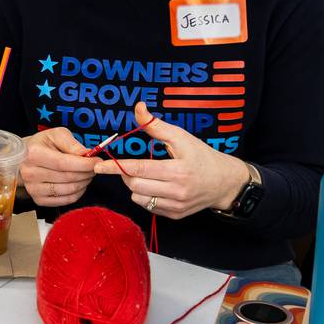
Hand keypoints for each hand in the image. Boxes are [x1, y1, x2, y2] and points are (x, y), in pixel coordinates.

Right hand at [20, 127, 96, 206]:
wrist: (25, 158)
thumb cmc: (43, 145)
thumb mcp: (56, 135)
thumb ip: (71, 143)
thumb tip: (87, 154)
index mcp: (33, 154)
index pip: (63, 163)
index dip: (84, 164)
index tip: (97, 162)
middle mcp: (30, 173)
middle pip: (68, 177)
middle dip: (86, 173)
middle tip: (94, 167)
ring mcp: (33, 189)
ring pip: (68, 190)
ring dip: (84, 183)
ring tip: (87, 174)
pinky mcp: (38, 200)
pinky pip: (66, 200)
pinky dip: (78, 193)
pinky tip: (79, 184)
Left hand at [94, 102, 250, 219]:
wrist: (226, 183)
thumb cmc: (201, 156)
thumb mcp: (181, 137)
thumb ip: (156, 125)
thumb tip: (138, 107)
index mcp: (178, 170)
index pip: (139, 169)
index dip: (116, 167)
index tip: (98, 167)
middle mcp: (177, 191)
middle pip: (135, 184)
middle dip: (126, 174)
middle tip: (130, 165)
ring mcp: (176, 205)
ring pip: (138, 198)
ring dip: (134, 186)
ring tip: (145, 175)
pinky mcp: (176, 215)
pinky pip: (148, 207)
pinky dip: (144, 196)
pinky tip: (154, 186)